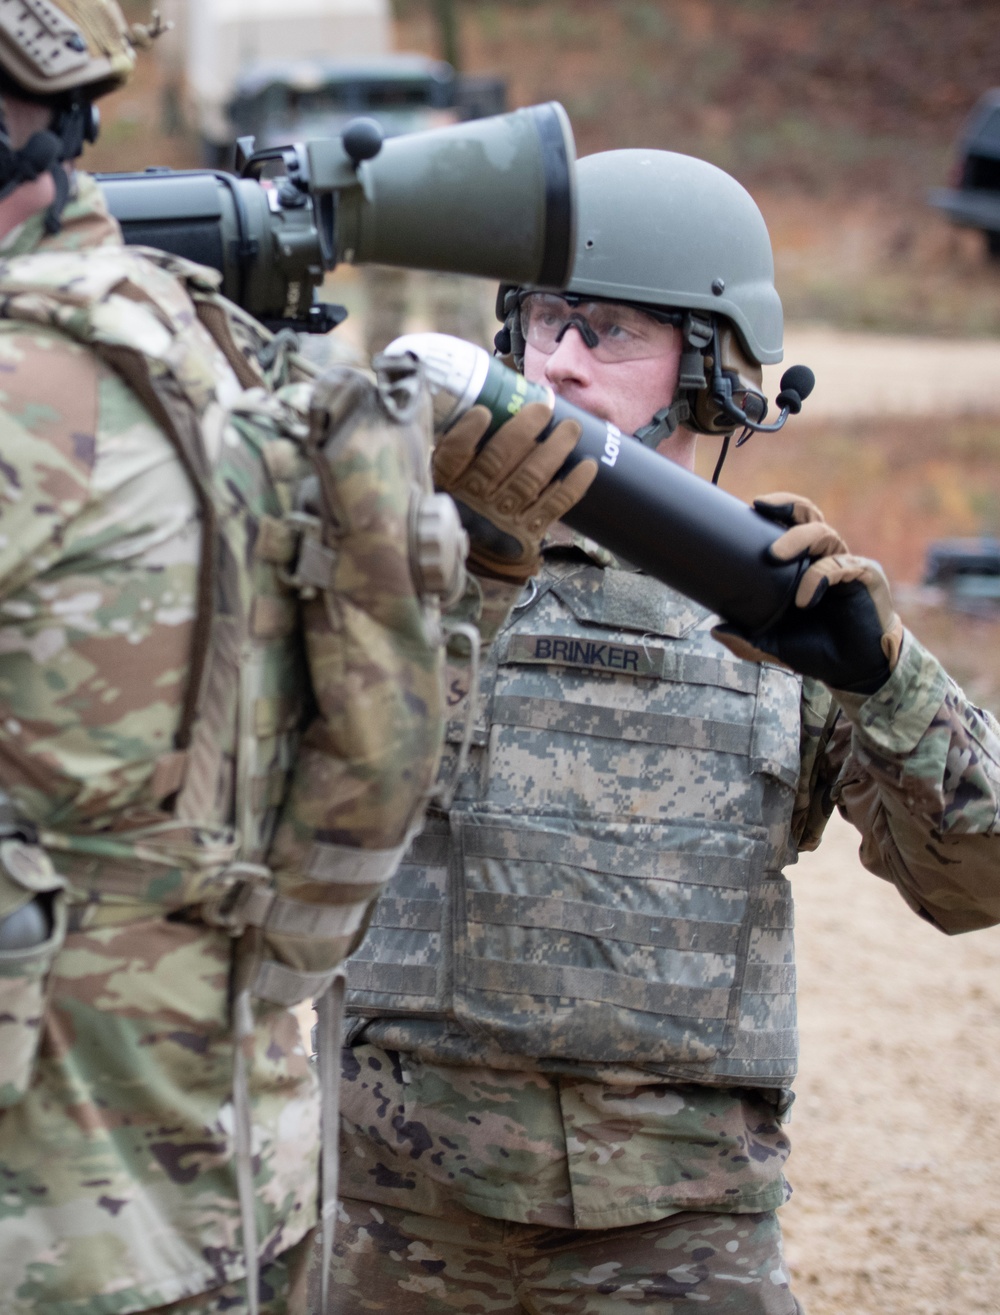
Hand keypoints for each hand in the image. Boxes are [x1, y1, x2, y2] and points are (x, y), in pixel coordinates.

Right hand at [432, 401, 596, 582]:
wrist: (475, 565)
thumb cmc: (460, 512)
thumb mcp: (440, 486)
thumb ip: (449, 456)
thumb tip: (473, 408)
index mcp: (449, 484)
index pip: (454, 455)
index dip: (468, 433)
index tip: (483, 412)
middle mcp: (477, 498)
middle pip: (499, 460)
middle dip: (524, 430)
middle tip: (544, 407)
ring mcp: (505, 516)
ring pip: (530, 478)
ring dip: (554, 450)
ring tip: (572, 428)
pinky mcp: (529, 530)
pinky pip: (554, 506)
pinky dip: (573, 486)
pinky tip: (588, 466)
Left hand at [712, 492, 902, 693]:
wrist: (855, 668)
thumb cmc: (817, 649)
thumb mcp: (775, 646)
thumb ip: (747, 641)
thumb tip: (715, 629)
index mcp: (804, 564)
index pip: (790, 525)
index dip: (774, 509)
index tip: (749, 505)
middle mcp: (825, 557)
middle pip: (809, 515)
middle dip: (787, 505)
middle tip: (760, 506)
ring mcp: (846, 564)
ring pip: (824, 534)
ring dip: (797, 538)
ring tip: (774, 554)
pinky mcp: (865, 576)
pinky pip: (840, 565)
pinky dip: (819, 578)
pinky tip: (805, 599)